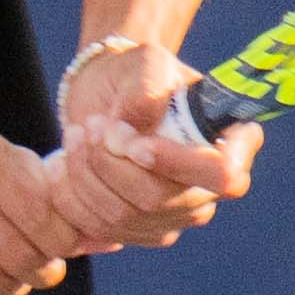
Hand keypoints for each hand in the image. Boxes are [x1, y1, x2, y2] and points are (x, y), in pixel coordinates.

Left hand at [49, 38, 254, 251]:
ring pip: (124, 215)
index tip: (136, 144)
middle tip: (90, 126)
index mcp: (232, 144)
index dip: (178, 165)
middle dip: (113, 163)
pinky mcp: (139, 232)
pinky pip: (99, 228)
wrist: (105, 101)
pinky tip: (62, 165)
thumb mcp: (145, 63)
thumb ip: (148, 85)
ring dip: (87, 174)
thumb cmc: (135, 78)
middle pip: (161, 198)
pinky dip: (71, 196)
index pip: (224, 175)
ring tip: (76, 135)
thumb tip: (140, 122)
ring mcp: (176, 216)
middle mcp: (209, 188)